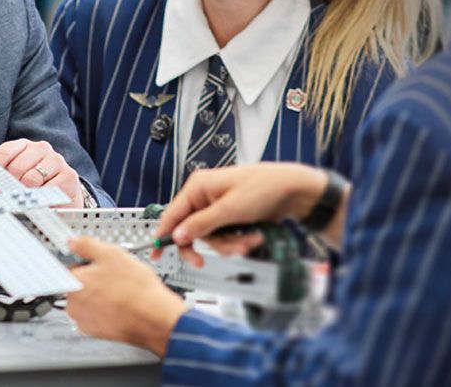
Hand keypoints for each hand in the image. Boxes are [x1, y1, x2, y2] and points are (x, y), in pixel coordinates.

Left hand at [0, 139, 83, 206]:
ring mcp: (56, 160)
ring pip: (31, 178)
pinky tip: (42, 202)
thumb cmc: (36, 187)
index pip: (4, 152)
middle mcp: (40, 148)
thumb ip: (0, 180)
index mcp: (24, 146)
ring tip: (25, 202)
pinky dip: (42, 199)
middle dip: (6, 186)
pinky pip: (49, 189)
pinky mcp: (69, 175)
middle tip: (4, 200)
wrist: (65, 198)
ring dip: (25, 194)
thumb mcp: (15, 181)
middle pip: (16, 166)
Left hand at [66, 236, 185, 355]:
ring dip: (100, 296)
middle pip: (79, 284)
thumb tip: (72, 242)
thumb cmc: (136, 290)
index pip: (70, 267)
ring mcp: (83, 320)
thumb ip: (86, 245)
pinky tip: (120, 305)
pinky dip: (105, 311)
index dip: (86, 263)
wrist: (155, 319)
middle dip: (94, 279)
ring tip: (120, 292)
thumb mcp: (111, 254)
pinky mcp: (95, 332)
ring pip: (88, 301)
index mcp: (73, 282)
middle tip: (114, 277)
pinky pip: (96, 316)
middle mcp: (73, 304)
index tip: (96, 264)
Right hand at [153, 163, 329, 267]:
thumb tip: (177, 235)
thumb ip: (201, 224)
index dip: (164, 234)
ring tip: (249, 240)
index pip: (172, 214)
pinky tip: (253, 237)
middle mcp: (204, 196)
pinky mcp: (230, 216)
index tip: (156, 254)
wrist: (293, 190)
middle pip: (192, 230)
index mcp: (198, 187)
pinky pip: (224, 235)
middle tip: (202, 262)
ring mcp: (217, 207)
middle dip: (210, 244)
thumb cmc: (263, 188)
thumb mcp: (230, 209)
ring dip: (230, 244)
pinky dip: (237, 240)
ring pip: (211, 237)